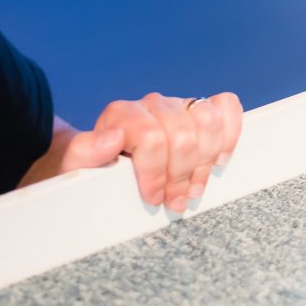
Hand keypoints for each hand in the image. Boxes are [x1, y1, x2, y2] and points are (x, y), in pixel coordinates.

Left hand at [58, 92, 243, 212]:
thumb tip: (112, 138)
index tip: (153, 198)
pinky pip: (226, 107)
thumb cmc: (92, 170)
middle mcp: (152, 104)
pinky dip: (230, 132)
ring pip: (208, 120)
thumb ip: (85, 152)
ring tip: (194, 188)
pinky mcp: (200, 109)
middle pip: (182, 135)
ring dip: (205, 161)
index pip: (151, 137)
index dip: (155, 172)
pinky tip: (219, 159)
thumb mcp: (75, 168)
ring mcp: (179, 105)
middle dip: (181, 175)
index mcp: (122, 114)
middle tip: (175, 201)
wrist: (105, 162)